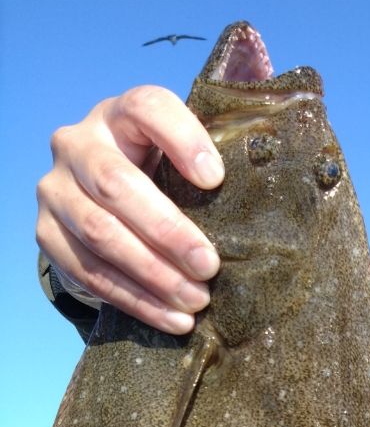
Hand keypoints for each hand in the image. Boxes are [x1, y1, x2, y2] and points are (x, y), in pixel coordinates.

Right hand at [36, 87, 224, 333]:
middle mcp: (78, 144)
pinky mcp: (48, 235)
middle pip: (115, 184)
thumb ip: (213, 147)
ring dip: (153, 275)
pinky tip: (173, 319)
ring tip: (196, 300)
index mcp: (120, 115)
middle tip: (210, 267)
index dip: (181, 139)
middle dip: (168, 231)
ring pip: (100, 233)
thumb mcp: (182, 159)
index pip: (146, 108)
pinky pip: (90, 273)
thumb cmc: (162, 181)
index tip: (216, 179)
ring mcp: (56, 190)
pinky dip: (136, 300)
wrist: (102, 208)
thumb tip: (264, 117)